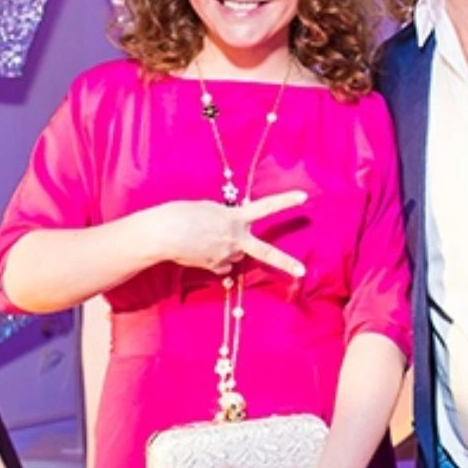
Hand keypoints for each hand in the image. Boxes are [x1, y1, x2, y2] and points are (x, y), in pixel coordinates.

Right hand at [138, 190, 307, 277]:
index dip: (285, 201)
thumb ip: (224, 218)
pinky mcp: (215, 267)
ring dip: (228, 248)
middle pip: (265, 253)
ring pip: (235, 254)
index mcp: (235, 217)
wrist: (163, 234)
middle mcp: (235, 238)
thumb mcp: (207, 209)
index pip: (265, 207)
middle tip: (302, 271)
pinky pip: (222, 265)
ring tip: (203, 239)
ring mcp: (226, 256)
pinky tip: (199, 251)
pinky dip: (215, 259)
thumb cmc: (180, 214)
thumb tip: (229, 235)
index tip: (304, 197)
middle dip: (285, 262)